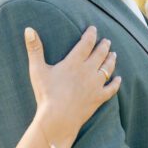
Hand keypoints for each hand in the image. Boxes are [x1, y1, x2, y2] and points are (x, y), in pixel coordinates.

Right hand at [25, 26, 119, 147]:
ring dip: (111, 60)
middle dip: (104, 46)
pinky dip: (116, 83)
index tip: (94, 29)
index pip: (86, 43)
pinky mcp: (98, 98)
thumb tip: (28, 29)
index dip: (91, 34)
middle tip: (107, 41)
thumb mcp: (37, 69)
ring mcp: (95, 85)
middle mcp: (88, 71)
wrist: (58, 118)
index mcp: (74, 62)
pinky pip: (111, 88)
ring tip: (113, 54)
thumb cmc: (46, 94)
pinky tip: (118, 79)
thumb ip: (34, 48)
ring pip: (108, 68)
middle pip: (100, 54)